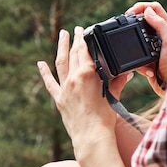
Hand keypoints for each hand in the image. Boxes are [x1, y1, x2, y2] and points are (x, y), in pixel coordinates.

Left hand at [37, 27, 132, 149]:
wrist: (92, 137)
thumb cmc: (105, 118)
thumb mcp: (114, 95)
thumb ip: (118, 81)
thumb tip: (127, 73)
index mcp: (88, 74)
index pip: (87, 51)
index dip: (87, 39)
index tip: (87, 30)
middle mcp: (74, 78)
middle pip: (75, 53)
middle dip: (76, 39)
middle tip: (77, 29)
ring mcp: (65, 88)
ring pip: (61, 63)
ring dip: (61, 47)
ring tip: (62, 35)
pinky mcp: (59, 99)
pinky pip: (49, 83)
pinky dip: (44, 73)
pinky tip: (40, 63)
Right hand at [126, 2, 166, 94]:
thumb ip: (161, 25)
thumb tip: (148, 11)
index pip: (154, 8)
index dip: (141, 6)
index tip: (130, 13)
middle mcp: (162, 34)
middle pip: (145, 19)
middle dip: (134, 21)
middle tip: (125, 24)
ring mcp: (155, 45)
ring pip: (138, 37)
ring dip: (135, 43)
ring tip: (132, 45)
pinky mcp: (149, 57)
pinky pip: (137, 54)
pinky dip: (138, 62)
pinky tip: (144, 67)